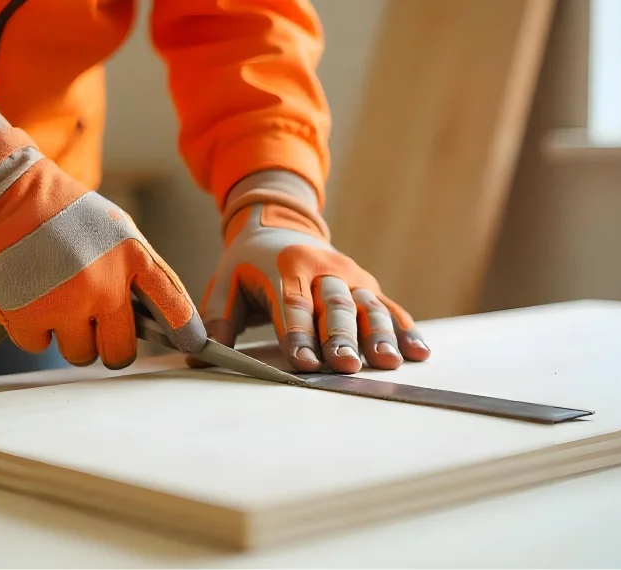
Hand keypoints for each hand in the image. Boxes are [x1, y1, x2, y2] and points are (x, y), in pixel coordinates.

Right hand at [0, 120, 205, 368]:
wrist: (4, 193)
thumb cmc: (62, 212)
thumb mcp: (114, 230)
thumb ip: (135, 270)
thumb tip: (151, 318)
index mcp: (131, 258)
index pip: (172, 303)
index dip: (186, 330)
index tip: (194, 345)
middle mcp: (103, 286)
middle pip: (120, 351)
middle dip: (109, 346)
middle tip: (96, 330)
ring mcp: (65, 304)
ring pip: (79, 354)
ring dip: (69, 337)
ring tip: (57, 303)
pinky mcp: (27, 317)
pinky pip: (38, 346)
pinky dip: (33, 330)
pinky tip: (30, 299)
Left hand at [189, 171, 429, 373]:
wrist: (279, 225)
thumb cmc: (248, 264)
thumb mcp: (225, 285)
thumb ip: (217, 321)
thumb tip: (201, 357)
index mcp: (283, 268)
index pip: (290, 306)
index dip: (296, 335)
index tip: (303, 364)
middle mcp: (321, 269)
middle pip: (333, 306)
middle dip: (340, 337)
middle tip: (346, 366)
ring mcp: (349, 274)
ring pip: (366, 305)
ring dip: (379, 335)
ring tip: (389, 362)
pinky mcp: (366, 283)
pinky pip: (388, 306)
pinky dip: (405, 329)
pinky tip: (419, 352)